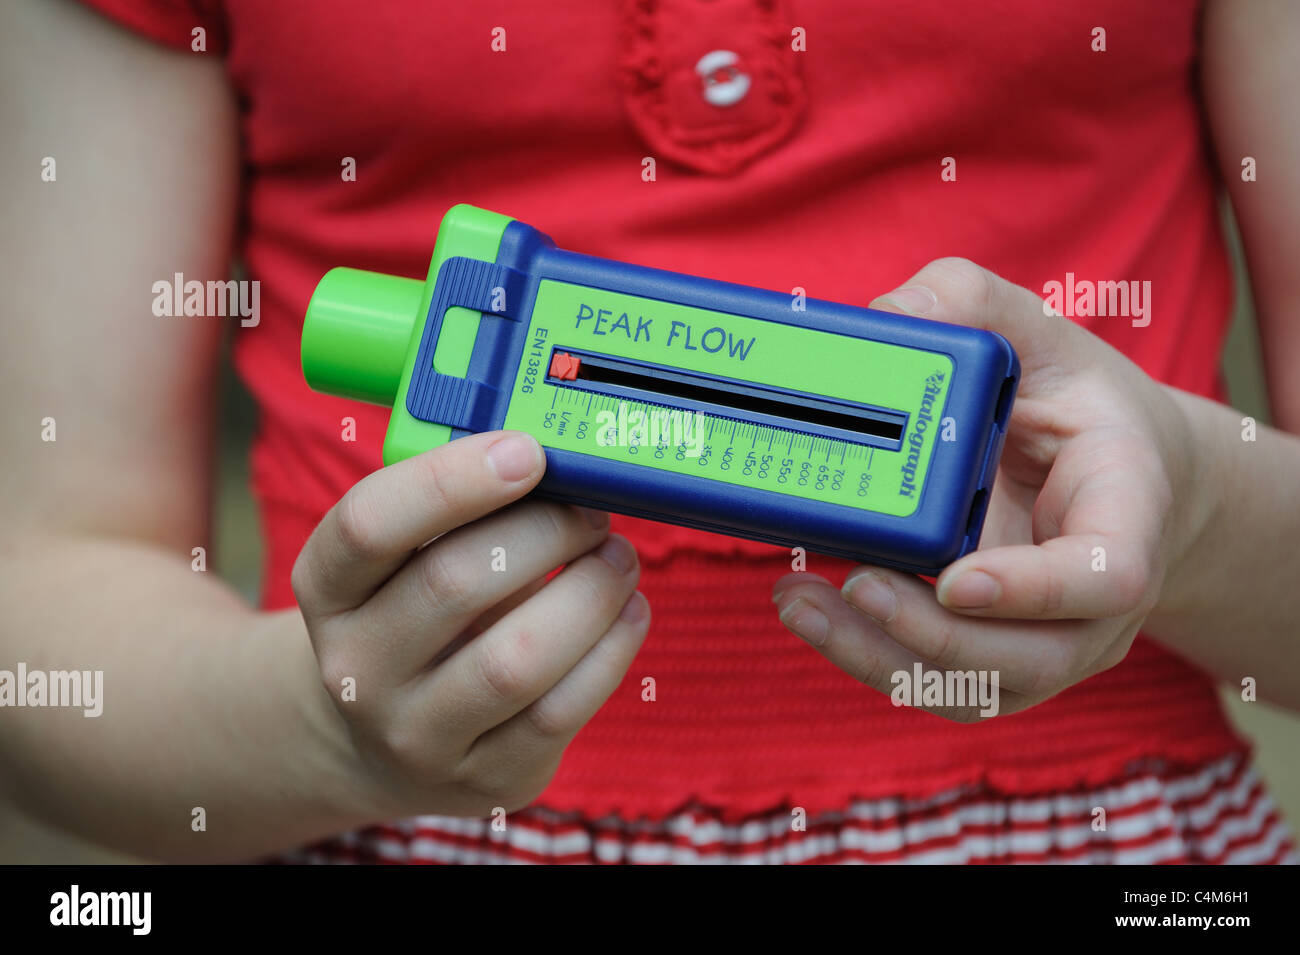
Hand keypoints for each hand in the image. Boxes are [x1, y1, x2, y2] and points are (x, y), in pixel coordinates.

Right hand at [292, 430, 648, 817]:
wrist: (388, 740)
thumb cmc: (421, 617)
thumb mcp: (408, 560)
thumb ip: (463, 510)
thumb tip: (565, 464)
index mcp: (326, 590)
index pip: (369, 524)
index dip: (452, 480)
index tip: (527, 452)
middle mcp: (356, 669)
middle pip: (454, 584)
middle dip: (545, 531)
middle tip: (593, 510)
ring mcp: (416, 736)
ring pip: (514, 662)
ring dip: (588, 594)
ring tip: (618, 559)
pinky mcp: (485, 779)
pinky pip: (561, 712)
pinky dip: (611, 649)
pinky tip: (627, 612)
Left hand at [772, 258, 1208, 719]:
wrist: (1115, 470)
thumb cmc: (1074, 402)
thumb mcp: (1036, 331)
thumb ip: (970, 302)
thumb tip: (885, 316)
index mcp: (1126, 511)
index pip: (1106, 575)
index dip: (1034, 589)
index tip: (955, 577)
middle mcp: (1097, 600)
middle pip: (1030, 657)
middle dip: (931, 633)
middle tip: (852, 582)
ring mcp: (1051, 641)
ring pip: (976, 688)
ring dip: (881, 656)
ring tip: (800, 603)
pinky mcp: (998, 659)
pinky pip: (941, 686)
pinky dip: (872, 658)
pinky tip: (813, 613)